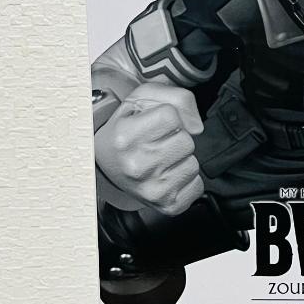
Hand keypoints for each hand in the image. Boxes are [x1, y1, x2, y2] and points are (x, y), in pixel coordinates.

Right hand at [94, 82, 204, 215]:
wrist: (106, 163)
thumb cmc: (126, 129)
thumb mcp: (142, 100)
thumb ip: (176, 98)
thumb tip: (197, 127)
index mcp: (126, 137)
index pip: (171, 116)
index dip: (168, 116)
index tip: (154, 124)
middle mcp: (136, 165)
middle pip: (186, 141)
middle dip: (177, 138)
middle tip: (158, 143)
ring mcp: (151, 189)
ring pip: (193, 164)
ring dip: (182, 160)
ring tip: (162, 159)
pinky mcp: (167, 205)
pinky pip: (198, 186)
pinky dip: (188, 180)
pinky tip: (169, 175)